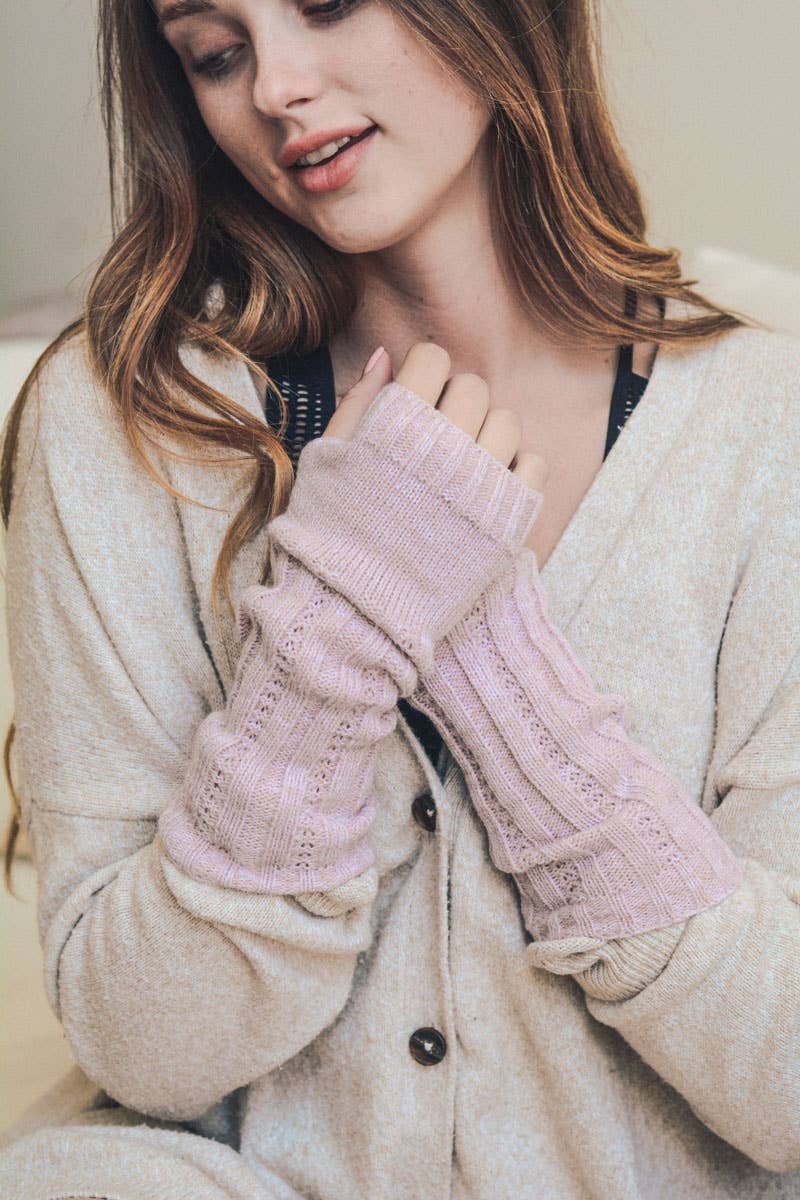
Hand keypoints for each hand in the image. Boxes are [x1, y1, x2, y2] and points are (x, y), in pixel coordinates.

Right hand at [324, 342, 548, 529]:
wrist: (357, 611)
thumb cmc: (332, 534)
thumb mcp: (328, 460)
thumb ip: (358, 401)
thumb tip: (387, 357)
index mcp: (397, 425)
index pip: (434, 358)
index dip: (423, 375)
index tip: (415, 399)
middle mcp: (445, 447)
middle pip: (473, 387)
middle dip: (454, 403)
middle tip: (435, 437)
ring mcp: (481, 484)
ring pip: (507, 422)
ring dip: (486, 434)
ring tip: (462, 464)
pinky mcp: (508, 520)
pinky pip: (533, 465)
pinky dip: (515, 469)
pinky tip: (487, 487)